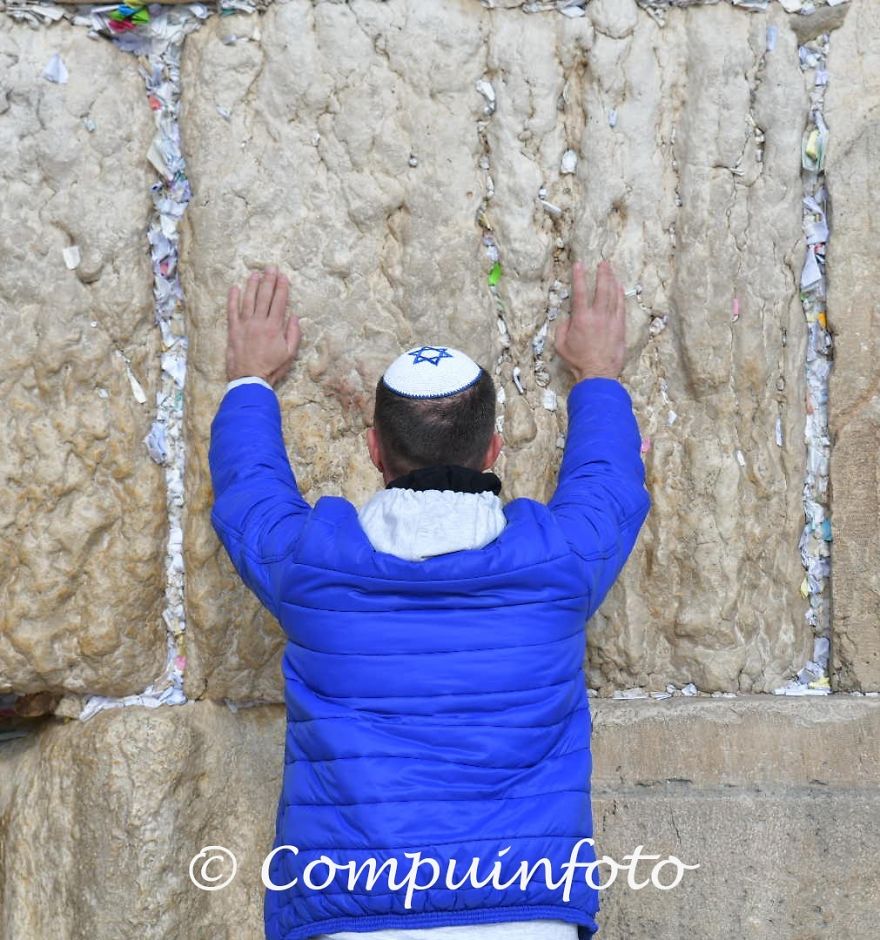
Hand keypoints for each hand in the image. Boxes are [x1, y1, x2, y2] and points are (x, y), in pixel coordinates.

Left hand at [226, 265, 300, 385]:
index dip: (282, 287)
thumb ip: (293, 334)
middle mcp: (259, 322)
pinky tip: (234, 287)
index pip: (279, 302)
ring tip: (256, 273)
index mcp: (274, 327)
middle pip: (264, 296)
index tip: (283, 276)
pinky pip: (231, 310)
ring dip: (252, 285)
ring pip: (248, 299)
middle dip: (269, 280)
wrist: (249, 379)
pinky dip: (232, 298)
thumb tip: (294, 316)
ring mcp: (244, 324)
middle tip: (271, 268)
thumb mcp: (290, 354)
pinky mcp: (233, 330)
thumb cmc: (272, 369)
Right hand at [553, 260, 625, 381]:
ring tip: (611, 270)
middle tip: (603, 263)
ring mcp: (611, 320)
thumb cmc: (578, 361)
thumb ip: (562, 328)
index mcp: (581, 318)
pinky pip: (621, 306)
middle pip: (602, 288)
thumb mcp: (561, 345)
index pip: (580, 292)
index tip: (579, 264)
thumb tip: (568, 319)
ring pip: (614, 295)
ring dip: (612, 280)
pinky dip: (620, 295)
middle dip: (602, 274)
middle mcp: (598, 315)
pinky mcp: (620, 327)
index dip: (579, 276)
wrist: (598, 373)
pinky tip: (619, 288)